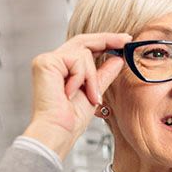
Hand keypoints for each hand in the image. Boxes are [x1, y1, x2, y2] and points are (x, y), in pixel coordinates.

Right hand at [23, 32, 131, 159]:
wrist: (59, 132)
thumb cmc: (71, 121)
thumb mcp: (94, 92)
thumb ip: (104, 74)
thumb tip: (117, 59)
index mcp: (62, 68)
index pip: (84, 48)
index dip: (105, 42)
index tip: (124, 41)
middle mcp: (52, 61)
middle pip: (83, 41)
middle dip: (107, 40)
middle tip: (126, 39)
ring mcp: (47, 60)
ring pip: (84, 53)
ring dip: (92, 77)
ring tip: (89, 97)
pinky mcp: (46, 62)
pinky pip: (76, 60)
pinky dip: (82, 78)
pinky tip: (73, 92)